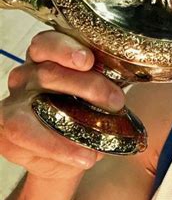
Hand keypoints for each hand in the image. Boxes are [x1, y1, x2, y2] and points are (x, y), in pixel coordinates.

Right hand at [0, 31, 124, 179]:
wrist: (69, 150)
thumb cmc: (85, 108)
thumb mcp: (99, 88)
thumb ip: (107, 78)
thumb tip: (131, 81)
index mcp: (47, 56)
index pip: (47, 43)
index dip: (66, 49)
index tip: (88, 60)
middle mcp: (26, 75)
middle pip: (48, 73)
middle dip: (87, 86)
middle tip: (116, 101)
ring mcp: (13, 103)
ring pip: (34, 107)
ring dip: (71, 123)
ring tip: (100, 138)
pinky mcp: (6, 134)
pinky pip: (29, 139)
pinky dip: (61, 149)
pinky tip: (84, 155)